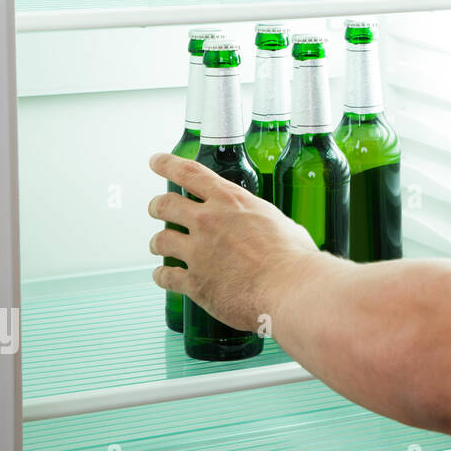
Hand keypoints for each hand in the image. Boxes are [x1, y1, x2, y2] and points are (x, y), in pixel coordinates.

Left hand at [147, 153, 318, 332]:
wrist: (289, 289)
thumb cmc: (294, 258)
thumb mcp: (281, 223)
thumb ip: (264, 222)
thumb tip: (268, 230)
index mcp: (231, 201)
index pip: (191, 173)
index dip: (168, 164)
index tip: (156, 161)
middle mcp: (208, 221)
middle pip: (166, 205)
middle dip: (157, 206)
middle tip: (157, 208)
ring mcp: (198, 252)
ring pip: (160, 240)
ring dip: (157, 242)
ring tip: (158, 245)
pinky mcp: (194, 282)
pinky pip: (165, 276)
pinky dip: (161, 276)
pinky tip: (163, 277)